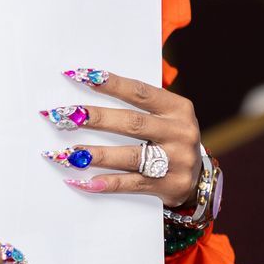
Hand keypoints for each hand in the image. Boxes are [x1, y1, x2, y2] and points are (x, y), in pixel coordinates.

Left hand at [42, 68, 201, 208]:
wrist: (198, 180)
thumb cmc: (170, 141)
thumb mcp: (166, 117)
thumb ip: (139, 106)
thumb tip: (93, 89)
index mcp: (178, 109)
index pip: (139, 92)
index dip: (110, 84)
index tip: (81, 76)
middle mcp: (180, 133)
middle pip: (131, 123)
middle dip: (95, 118)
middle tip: (65, 116)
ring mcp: (177, 161)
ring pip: (130, 156)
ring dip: (95, 154)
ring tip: (68, 153)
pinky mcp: (169, 186)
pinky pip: (131, 184)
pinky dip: (106, 183)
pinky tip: (83, 181)